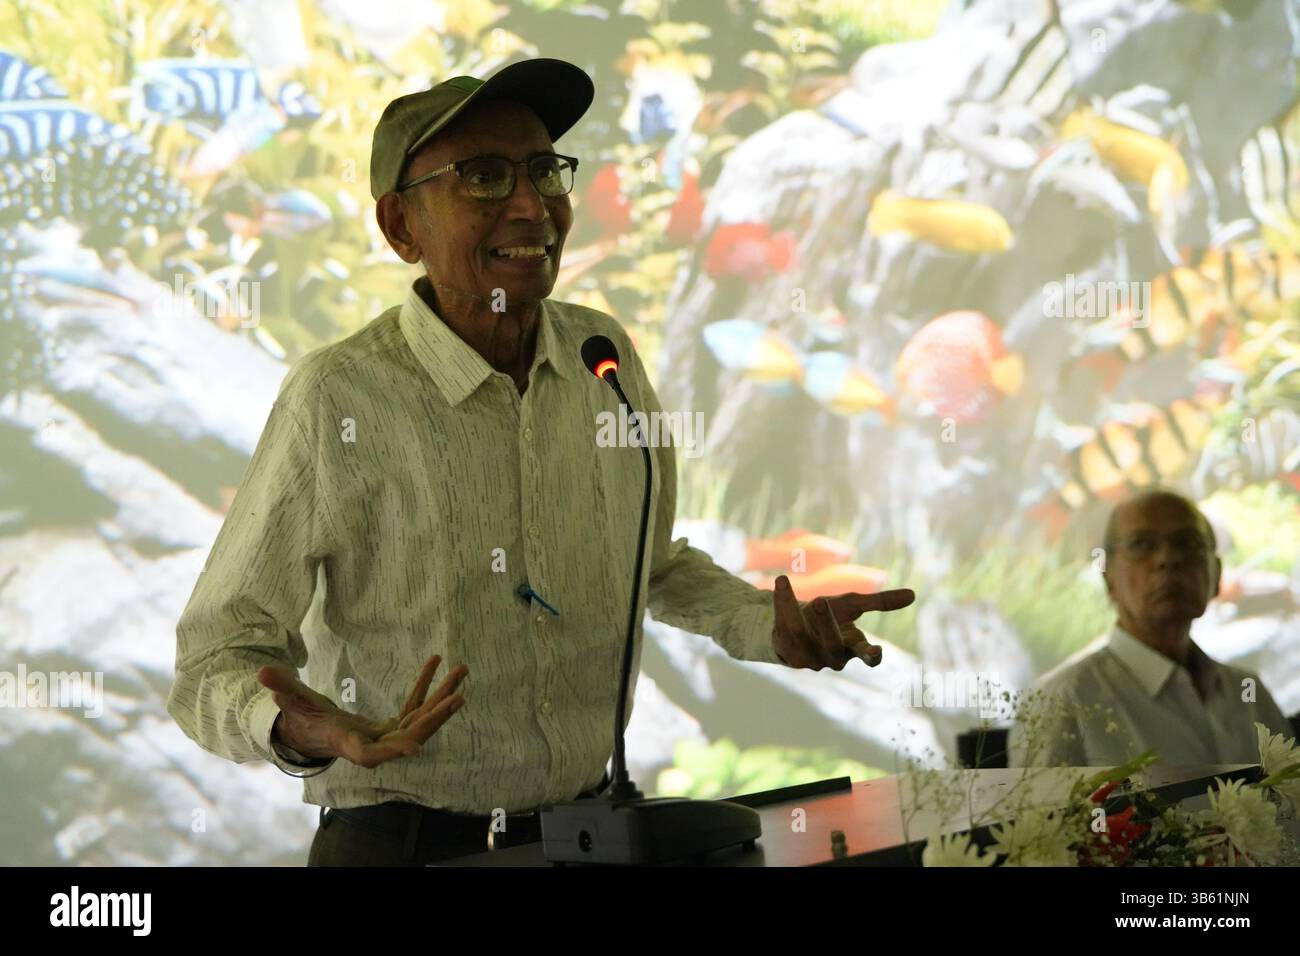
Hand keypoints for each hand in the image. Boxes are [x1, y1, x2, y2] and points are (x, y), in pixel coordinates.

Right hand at [258, 655, 467, 768]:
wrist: (312, 732)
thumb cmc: (302, 719)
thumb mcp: (293, 702)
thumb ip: (282, 688)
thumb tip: (263, 673)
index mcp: (349, 744)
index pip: (372, 753)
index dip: (393, 751)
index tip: (416, 747)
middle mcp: (374, 745)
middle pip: (410, 734)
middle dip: (435, 716)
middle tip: (459, 696)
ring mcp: (387, 737)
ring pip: (420, 719)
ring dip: (441, 697)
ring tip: (462, 671)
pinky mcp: (393, 728)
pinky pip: (414, 707)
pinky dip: (426, 687)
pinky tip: (437, 663)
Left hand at [771, 574, 914, 669]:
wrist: (796, 627)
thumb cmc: (830, 615)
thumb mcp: (854, 605)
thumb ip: (880, 602)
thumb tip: (913, 594)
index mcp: (852, 647)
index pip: (865, 655)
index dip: (870, 655)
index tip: (877, 651)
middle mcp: (831, 656)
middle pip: (831, 644)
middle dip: (826, 624)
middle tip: (820, 601)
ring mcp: (808, 658)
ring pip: (801, 636)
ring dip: (795, 610)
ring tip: (788, 584)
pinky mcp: (786, 651)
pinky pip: (782, 626)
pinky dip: (781, 602)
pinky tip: (781, 581)